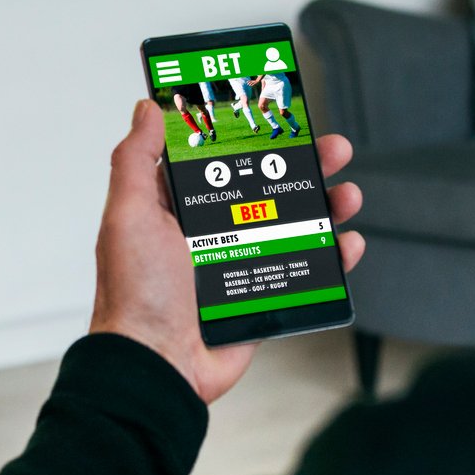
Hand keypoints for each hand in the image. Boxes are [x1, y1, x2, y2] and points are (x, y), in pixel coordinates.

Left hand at [90, 100, 365, 403]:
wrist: (158, 365)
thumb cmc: (135, 295)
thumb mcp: (128, 215)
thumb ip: (136, 159)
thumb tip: (148, 109)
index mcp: (175, 207)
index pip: (218, 158)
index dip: (249, 134)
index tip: (276, 112)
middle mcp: (210, 232)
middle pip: (266, 186)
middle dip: (303, 164)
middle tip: (330, 148)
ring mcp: (238, 263)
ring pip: (293, 224)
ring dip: (325, 206)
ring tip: (346, 195)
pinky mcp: (260, 296)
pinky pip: (305, 272)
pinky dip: (332, 258)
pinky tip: (345, 243)